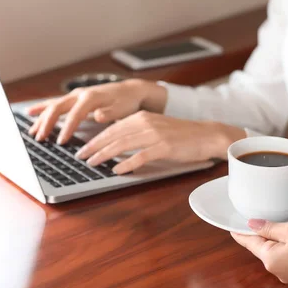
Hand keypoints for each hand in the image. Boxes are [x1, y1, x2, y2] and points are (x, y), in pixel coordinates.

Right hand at [26, 79, 166, 143]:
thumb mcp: (122, 108)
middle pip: (58, 108)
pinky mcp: (74, 99)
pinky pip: (55, 103)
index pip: (75, 114)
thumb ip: (110, 113)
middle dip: (47, 123)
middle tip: (40, 138)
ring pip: (53, 105)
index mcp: (91, 97)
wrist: (130, 91)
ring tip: (32, 131)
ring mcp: (76, 96)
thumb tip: (98, 116)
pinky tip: (30, 113)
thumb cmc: (126, 102)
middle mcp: (80, 94)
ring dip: (41, 118)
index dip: (67, 128)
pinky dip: (42, 108)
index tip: (61, 142)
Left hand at [77, 111, 245, 173]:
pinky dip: (127, 164)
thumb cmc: (182, 135)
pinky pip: (140, 156)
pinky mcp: (164, 146)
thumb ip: (137, 132)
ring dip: (105, 155)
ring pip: (123, 144)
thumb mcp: (156, 128)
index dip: (95, 139)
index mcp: (142, 117)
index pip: (112, 128)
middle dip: (94, 146)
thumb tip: (117, 143)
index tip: (83, 148)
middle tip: (80, 157)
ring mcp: (155, 134)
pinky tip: (117, 171)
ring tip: (93, 164)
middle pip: (113, 135)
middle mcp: (146, 122)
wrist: (207, 135)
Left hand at [231, 220, 287, 283]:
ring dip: (272, 239)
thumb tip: (252, 225)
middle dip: (258, 235)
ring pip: (274, 252)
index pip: (249, 243)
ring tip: (270, 225)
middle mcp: (277, 270)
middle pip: (262, 248)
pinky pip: (286, 256)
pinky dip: (283, 246)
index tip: (232, 227)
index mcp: (270, 260)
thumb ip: (268, 227)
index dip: (241, 234)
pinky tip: (286, 236)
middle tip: (252, 221)